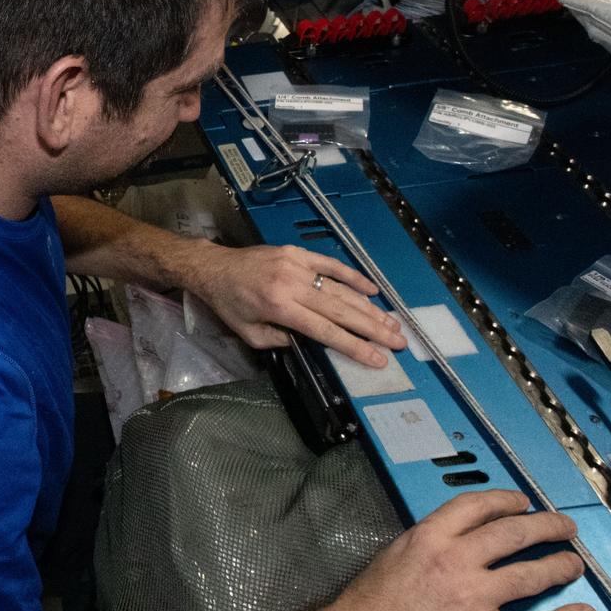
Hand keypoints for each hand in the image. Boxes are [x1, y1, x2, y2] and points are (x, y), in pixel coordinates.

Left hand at [184, 242, 406, 367]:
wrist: (213, 267)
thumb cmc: (229, 304)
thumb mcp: (250, 333)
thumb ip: (282, 341)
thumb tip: (315, 342)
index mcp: (279, 307)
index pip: (325, 331)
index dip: (354, 346)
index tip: (378, 358)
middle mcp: (292, 284)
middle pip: (340, 310)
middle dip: (372, 328)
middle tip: (397, 341)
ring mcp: (296, 265)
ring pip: (340, 289)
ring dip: (368, 307)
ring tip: (390, 322)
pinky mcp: (297, 252)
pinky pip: (330, 264)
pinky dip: (352, 276)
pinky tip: (372, 289)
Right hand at [316, 491, 596, 610]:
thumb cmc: (370, 610)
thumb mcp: (395, 557)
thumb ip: (432, 545)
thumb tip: (465, 542)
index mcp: (429, 538)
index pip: (477, 505)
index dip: (507, 500)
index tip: (522, 502)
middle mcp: (454, 562)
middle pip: (513, 533)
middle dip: (546, 527)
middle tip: (562, 527)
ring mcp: (473, 599)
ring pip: (532, 574)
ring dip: (560, 566)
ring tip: (573, 564)